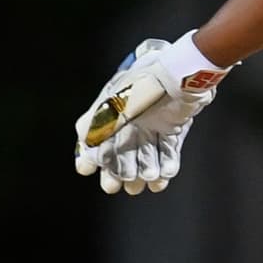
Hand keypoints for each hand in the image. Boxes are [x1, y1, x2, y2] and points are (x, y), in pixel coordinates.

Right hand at [73, 31, 230, 194]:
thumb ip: (94, 129)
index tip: (86, 169)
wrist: (179, 75)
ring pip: (146, 156)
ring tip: (144, 183)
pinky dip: (167, 166)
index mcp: (111, 113)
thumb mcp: (110, 107)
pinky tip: (164, 177)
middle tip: (115, 187)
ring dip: (145, 172)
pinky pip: (168, 151)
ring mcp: (152, 126)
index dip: (90, 156)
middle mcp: (130, 121)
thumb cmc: (141, 87)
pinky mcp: (173, 128)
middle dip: (117, 172)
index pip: (96, 139)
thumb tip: (82, 153)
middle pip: (121, 153)